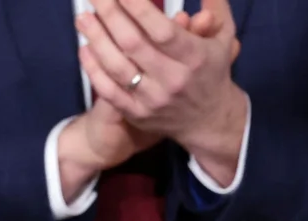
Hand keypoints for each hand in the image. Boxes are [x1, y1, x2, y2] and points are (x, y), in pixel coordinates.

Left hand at [77, 0, 246, 182]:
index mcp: (195, 58)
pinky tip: (86, 48)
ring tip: (83, 17)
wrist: (210, 121)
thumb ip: (217, 8)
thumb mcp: (223, 39)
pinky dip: (93, 68)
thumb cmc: (211, 72)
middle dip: (109, 13)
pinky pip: (109, 91)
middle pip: (133, 42)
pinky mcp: (140, 114)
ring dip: (95, 38)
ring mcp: (155, 99)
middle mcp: (174, 80)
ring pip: (116, 66)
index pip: (161, 29)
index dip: (136, 6)